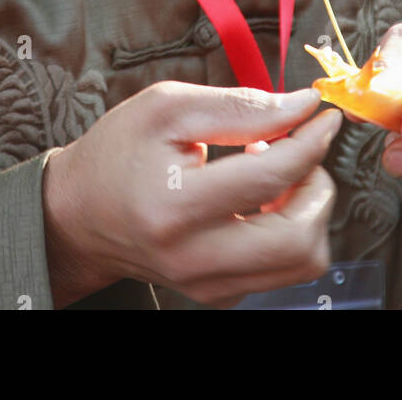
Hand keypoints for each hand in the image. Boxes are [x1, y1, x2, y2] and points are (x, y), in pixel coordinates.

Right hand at [42, 82, 340, 307]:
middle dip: (317, 186)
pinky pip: (280, 271)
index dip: (309, 142)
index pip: (269, 178)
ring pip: (300, 262)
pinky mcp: (217, 294)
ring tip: (275, 175)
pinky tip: (258, 200)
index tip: (323, 116)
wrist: (78, 213)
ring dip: (306, 212)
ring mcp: (206, 285)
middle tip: (300, 151)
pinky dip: (287, 231)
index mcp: (176, 205)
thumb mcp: (169, 106)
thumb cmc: (119, 151)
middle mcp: (193, 258)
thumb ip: (240, 106)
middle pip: (299, 239)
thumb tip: (302, 107)